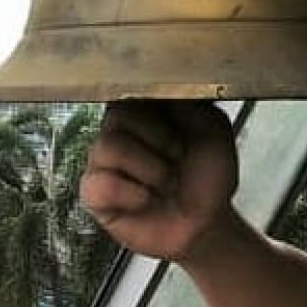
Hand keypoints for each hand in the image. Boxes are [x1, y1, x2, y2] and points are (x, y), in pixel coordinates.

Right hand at [80, 100, 237, 261]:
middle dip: (161, 142)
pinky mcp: (93, 194)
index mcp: (144, 109)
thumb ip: (190, 103)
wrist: (206, 223)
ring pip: (108, 147)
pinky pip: (101, 184)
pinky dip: (132, 195)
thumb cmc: (207, 176)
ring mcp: (102, 161)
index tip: (183, 131)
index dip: (161, 112)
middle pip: (117, 115)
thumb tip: (165, 83)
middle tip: (178, 161)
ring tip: (165, 184)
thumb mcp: (213, 129)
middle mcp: (118, 130)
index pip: (133, 88)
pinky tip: (145, 201)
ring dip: (150, 170)